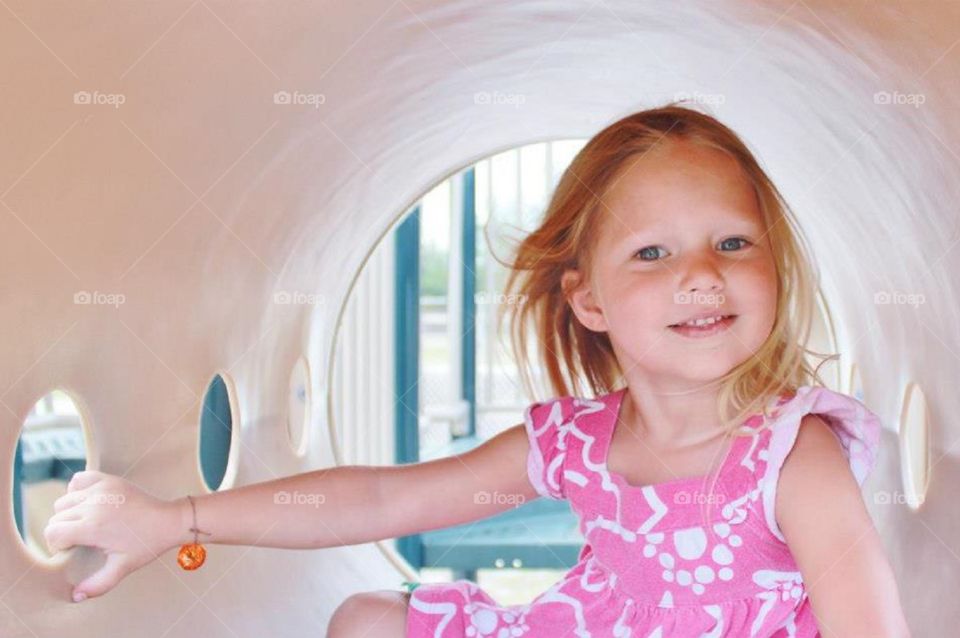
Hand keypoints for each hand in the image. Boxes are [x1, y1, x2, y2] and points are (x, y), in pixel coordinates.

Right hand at [43, 470, 181, 601]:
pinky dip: (77, 490)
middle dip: (63, 531)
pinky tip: (88, 503)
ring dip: (69, 513)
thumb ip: (98, 585)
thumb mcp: (122, 567)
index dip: (58, 545)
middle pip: (57, 517)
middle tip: (81, 539)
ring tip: (86, 523)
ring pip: (64, 500)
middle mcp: (94, 504)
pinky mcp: (109, 480)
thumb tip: (75, 595)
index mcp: (94, 526)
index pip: (53, 533)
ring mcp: (101, 489)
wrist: (169, 520)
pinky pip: (79, 480)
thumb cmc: (146, 545)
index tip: (73, 550)